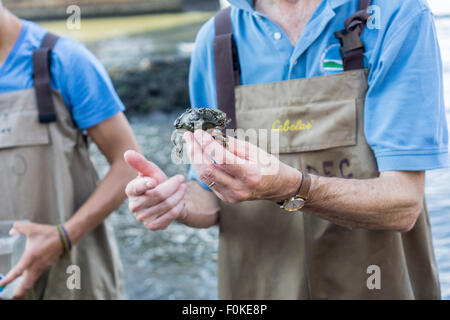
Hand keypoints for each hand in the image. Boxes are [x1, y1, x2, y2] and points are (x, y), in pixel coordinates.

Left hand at [0, 221, 62, 298]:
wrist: (65, 237)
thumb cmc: (48, 233)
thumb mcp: (32, 228)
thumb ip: (19, 227)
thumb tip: (11, 231)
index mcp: (31, 256)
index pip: (17, 271)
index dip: (8, 279)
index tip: (2, 284)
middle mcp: (36, 264)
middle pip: (27, 283)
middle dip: (19, 291)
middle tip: (12, 296)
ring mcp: (42, 266)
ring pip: (32, 281)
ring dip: (25, 287)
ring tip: (19, 292)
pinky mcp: (46, 266)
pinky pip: (37, 276)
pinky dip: (31, 280)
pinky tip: (29, 280)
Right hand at [124, 150, 186, 230]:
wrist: (167, 200)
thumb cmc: (157, 182)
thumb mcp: (151, 171)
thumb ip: (140, 162)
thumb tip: (127, 153)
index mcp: (131, 190)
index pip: (136, 187)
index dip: (145, 184)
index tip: (154, 181)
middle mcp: (133, 206)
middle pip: (159, 194)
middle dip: (173, 185)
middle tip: (180, 179)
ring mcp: (142, 218)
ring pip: (168, 204)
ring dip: (179, 195)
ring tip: (183, 188)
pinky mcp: (153, 226)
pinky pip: (171, 215)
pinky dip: (179, 206)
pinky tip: (180, 201)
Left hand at [184, 130, 301, 203]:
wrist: (277, 186)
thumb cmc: (267, 164)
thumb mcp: (253, 150)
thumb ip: (231, 144)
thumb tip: (209, 135)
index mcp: (250, 174)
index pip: (222, 158)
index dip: (207, 144)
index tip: (199, 132)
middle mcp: (240, 188)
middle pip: (208, 169)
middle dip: (195, 151)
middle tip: (188, 136)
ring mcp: (232, 196)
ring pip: (205, 177)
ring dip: (194, 159)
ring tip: (190, 144)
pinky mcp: (226, 198)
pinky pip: (209, 182)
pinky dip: (201, 167)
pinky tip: (198, 156)